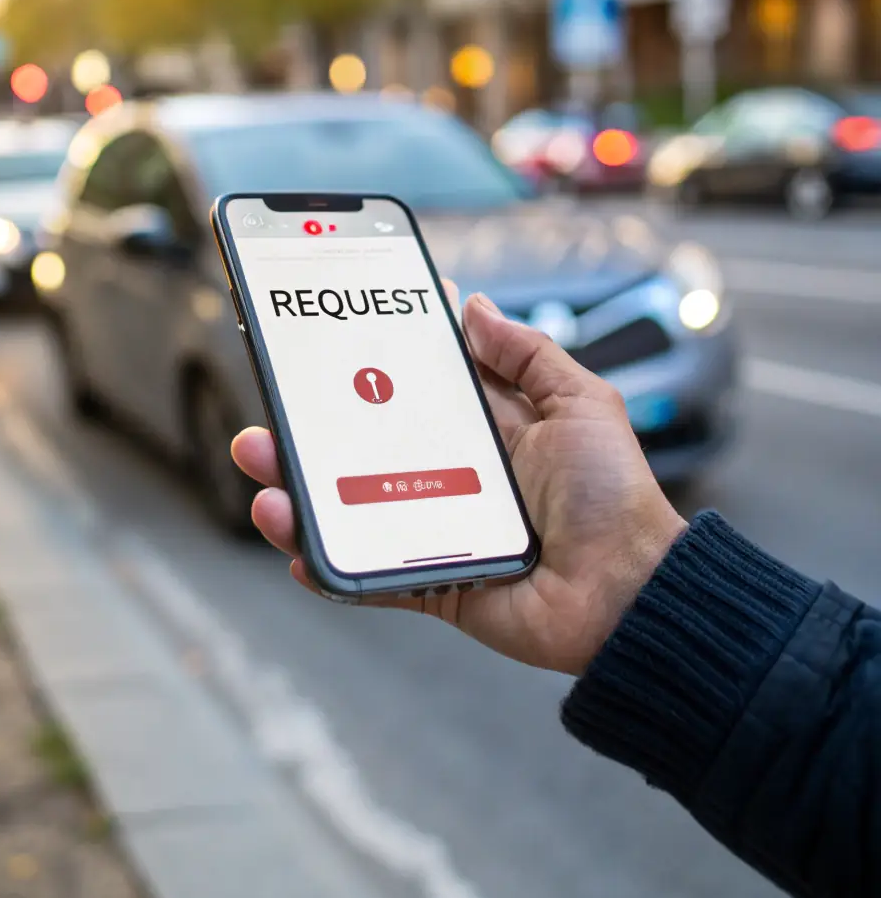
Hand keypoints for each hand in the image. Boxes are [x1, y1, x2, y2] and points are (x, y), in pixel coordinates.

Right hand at [231, 290, 685, 675]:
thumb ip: (527, 353)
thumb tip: (472, 306)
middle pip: (366, 448)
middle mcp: (454, 477)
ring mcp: (438, 530)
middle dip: (313, 429)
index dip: (369, 369)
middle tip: (273, 410)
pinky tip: (298, 549)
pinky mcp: (434, 583)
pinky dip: (330, 566)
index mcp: (486, 430)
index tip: (323, 342)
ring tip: (266, 474)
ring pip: (354, 509)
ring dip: (302, 493)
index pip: (413, 392)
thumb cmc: (614, 494)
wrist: (631, 591)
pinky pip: (370, 575)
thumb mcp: (580, 402)